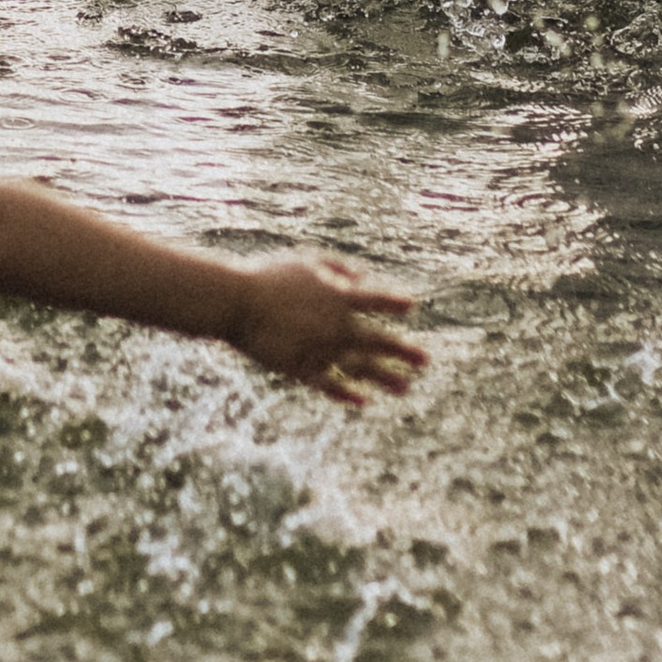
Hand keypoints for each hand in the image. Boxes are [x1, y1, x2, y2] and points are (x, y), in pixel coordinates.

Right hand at [225, 256, 426, 408]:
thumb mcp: (306, 260)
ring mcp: (321, 350)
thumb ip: (337, 268)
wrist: (236, 302)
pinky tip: (363, 401)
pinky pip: (330, 384)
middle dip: (403, 352)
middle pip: (377, 341)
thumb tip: (363, 279)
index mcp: (339, 296)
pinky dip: (347, 393)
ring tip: (405, 388)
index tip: (412, 307)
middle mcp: (336, 326)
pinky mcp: (301, 368)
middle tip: (425, 361)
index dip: (395, 304)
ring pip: (360, 368)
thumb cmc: (269, 276)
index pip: (377, 301)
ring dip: (385, 378)